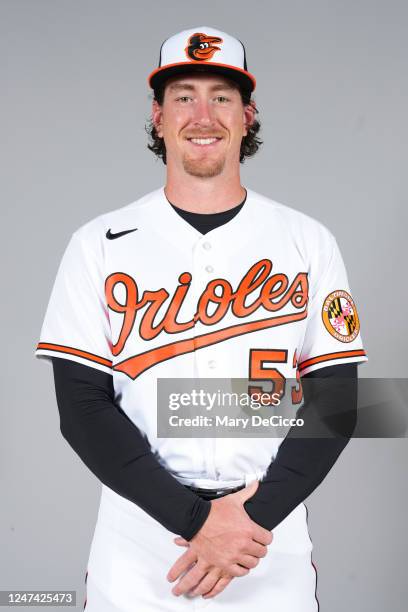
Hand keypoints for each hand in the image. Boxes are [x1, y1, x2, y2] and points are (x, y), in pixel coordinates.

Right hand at [167, 481, 272, 597]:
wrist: (196, 521)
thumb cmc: (214, 511)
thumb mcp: (233, 499)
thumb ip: (248, 492)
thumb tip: (256, 482)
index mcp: (249, 529)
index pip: (268, 539)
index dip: (265, 537)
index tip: (261, 536)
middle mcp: (243, 544)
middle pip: (261, 552)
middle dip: (259, 548)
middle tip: (253, 544)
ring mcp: (233, 556)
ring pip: (252, 563)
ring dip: (250, 558)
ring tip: (246, 553)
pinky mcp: (223, 564)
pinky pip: (240, 572)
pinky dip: (241, 568)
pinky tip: (239, 562)